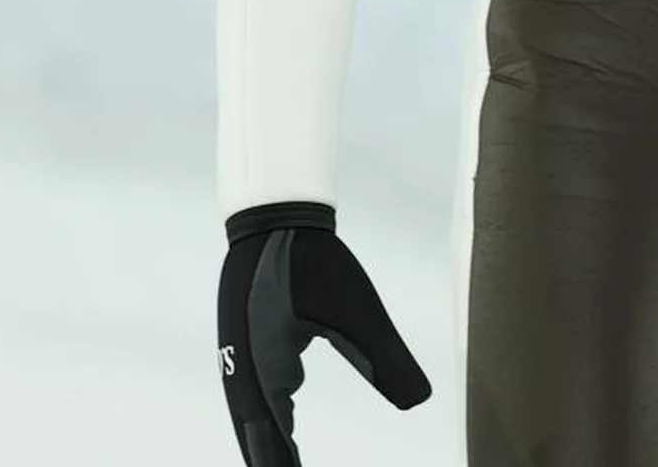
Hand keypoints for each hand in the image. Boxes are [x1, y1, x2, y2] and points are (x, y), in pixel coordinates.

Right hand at [219, 203, 431, 464]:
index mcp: (265, 369)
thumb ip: (384, 359)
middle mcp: (244, 370)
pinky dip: (265, 419)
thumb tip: (419, 401)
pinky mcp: (244, 342)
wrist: (275, 214)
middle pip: (256, 435)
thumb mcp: (358, 312)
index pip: (275, 438)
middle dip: (274, 462)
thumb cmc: (313, 260)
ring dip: (266, 445)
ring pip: (251, 417)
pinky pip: (251, 394)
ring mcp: (238, 356)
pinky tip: (284, 423)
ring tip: (284, 464)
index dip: (285, 466)